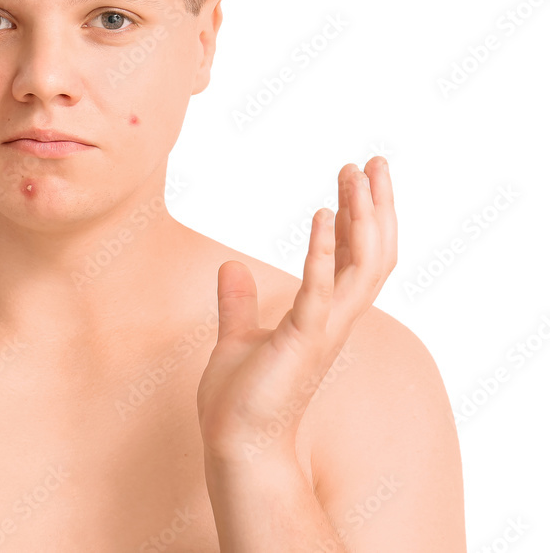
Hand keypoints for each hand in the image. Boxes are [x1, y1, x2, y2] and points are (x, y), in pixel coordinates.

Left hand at [196, 157, 395, 464]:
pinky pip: (320, 290)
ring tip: (356, 174)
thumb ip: (237, 303)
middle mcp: (334, 319)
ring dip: (362, 217)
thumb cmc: (240, 400)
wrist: (236, 444)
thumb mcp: (235, 338)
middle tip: (373, 161)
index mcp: (323, 316)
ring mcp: (323, 330)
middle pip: (373, 253)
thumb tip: (230, 266)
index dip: (357, 216)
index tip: (353, 178)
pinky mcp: (302, 340)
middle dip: (377, 206)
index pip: (352, 256)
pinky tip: (321, 215)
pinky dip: (323, 252)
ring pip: (363, 266)